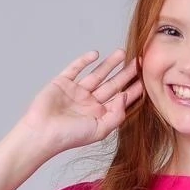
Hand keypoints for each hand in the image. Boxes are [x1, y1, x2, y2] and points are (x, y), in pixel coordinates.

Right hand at [17, 48, 143, 154]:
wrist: (42, 133)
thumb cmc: (70, 137)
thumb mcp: (100, 130)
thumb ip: (116, 115)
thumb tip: (124, 96)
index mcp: (100, 115)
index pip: (121, 99)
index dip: (133, 89)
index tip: (147, 78)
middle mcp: (90, 102)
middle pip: (112, 84)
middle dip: (125, 73)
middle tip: (139, 61)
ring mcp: (76, 92)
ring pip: (97, 74)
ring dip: (109, 64)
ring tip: (122, 52)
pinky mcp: (62, 83)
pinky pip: (75, 69)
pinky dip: (84, 61)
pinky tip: (95, 54)